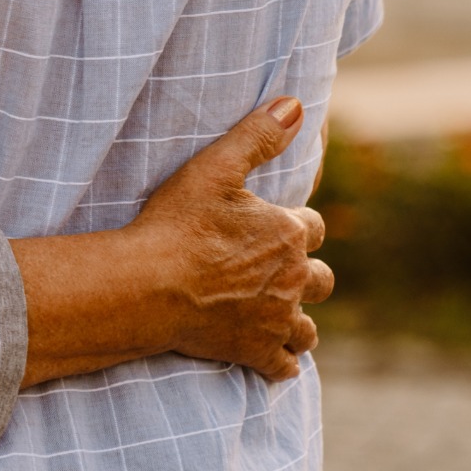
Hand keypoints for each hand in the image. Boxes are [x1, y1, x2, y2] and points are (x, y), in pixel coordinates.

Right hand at [124, 97, 331, 380]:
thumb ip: (257, 136)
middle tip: (280, 274)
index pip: (313, 228)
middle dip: (307, 277)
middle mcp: (292, 279)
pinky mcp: (255, 352)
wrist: (149, 285)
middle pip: (320, 280)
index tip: (279, 227)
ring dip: (299, 323)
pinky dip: (280, 362)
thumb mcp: (213, 169)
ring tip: (281, 318)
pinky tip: (270, 359)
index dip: (298, 226)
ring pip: (307, 328)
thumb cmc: (176, 225)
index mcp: (287, 234)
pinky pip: (283, 365)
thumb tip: (296, 104)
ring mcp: (275, 320)